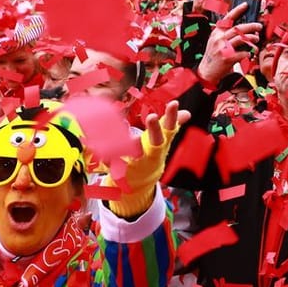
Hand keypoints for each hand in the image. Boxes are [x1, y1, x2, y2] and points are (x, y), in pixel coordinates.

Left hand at [111, 102, 188, 217]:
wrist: (140, 182)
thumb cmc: (151, 155)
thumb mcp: (163, 141)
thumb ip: (172, 125)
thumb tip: (186, 113)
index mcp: (161, 143)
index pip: (169, 127)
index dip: (172, 116)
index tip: (173, 104)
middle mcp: (152, 152)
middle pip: (156, 139)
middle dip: (155, 128)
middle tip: (152, 117)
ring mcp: (138, 161)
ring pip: (135, 152)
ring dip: (132, 144)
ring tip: (129, 135)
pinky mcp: (123, 168)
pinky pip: (114, 161)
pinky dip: (108, 157)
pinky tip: (101, 150)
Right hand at [197, 4, 261, 86]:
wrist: (207, 71)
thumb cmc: (215, 56)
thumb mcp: (217, 41)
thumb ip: (226, 34)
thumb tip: (244, 28)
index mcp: (217, 32)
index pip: (228, 18)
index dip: (238, 10)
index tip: (246, 5)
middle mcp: (219, 38)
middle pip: (238, 28)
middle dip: (251, 26)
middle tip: (259, 26)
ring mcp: (223, 48)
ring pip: (241, 38)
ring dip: (252, 38)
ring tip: (256, 39)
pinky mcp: (227, 58)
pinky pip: (243, 52)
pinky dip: (248, 52)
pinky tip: (250, 53)